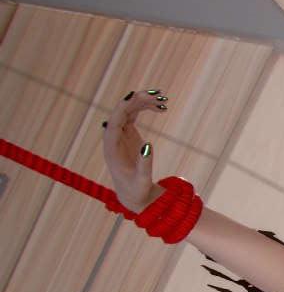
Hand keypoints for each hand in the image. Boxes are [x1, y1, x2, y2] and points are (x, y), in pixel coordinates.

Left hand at [101, 90, 167, 212]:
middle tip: (158, 96)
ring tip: (164, 101)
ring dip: (144, 102)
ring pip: (128, 110)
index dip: (124, 108)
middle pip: (121, 112)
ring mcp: (120, 133)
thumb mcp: (142, 181)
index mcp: (111, 148)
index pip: (114, 122)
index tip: (137, 98)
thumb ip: (145, 164)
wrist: (135, 195)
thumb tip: (149, 144)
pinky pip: (134, 113)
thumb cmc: (136, 190)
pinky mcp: (128, 133)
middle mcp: (113, 137)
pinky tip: (161, 106)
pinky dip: (146, 108)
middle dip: (138, 101)